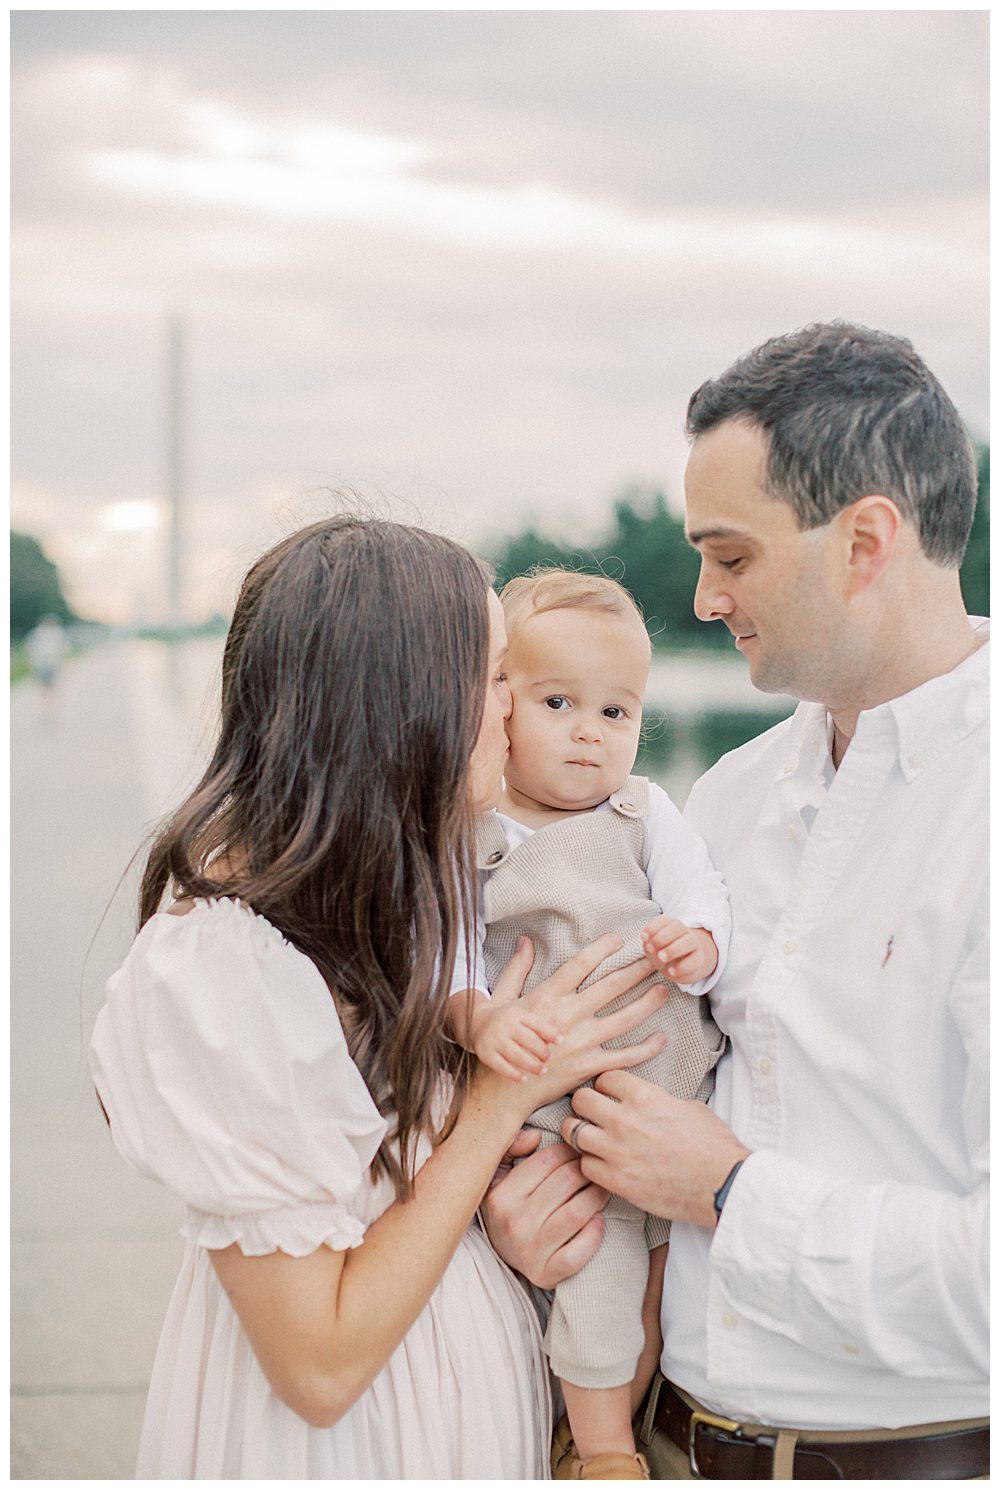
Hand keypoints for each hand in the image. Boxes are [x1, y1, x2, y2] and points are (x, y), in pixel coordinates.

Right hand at [469, 998, 561, 1083]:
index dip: (551, 1033)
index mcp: (516, 1014)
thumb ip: (538, 1026)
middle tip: (548, 1059)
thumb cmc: (506, 1022)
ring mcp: (494, 1039)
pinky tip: (525, 1079)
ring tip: (542, 1071)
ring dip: (532, 1066)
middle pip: (529, 1040)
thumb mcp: (520, 1017)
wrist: (476, 1023)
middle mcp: (505, 1025)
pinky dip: (515, 1075)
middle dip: (542, 1052)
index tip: (561, 1042)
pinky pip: (502, 1067)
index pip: (537, 1024)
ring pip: (517, 1056)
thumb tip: (559, 1040)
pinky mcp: (485, 1053)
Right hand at [481, 1138, 608, 1287]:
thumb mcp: (498, 1176)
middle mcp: (513, 1223)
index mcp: (501, 1196)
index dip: (569, 1150)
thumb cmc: (508, 1208)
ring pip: (578, 1212)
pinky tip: (597, 1220)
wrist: (502, 1258)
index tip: (579, 1151)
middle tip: (595, 1168)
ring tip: (602, 1189)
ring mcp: (530, 1251)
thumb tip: (535, 1137)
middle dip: (588, 1170)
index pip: (547, 1159)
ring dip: (598, 1195)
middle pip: (567, 1181)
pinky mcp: (547, 1274)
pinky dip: (595, 1232)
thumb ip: (511, 1147)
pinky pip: (580, 1250)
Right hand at [495, 934, 670, 1111]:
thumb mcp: (503, 1000)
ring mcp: (582, 1042)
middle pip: (611, 986)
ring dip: (648, 1003)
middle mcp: (569, 1016)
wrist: (503, 1087)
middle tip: (656, 959)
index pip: (580, 964)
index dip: (601, 948)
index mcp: (549, 996)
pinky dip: (646, 1048)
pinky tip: (661, 1039)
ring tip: (664, 990)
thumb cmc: (501, 1042)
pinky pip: (625, 1056)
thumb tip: (524, 940)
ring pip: (625, 1019)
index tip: (619, 939)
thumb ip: (517, 968)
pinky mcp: (589, 1066)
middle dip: (636, 970)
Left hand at [562, 1071, 749, 1229]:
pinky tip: (602, 1164)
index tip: (608, 1094)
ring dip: (581, 1134)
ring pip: (574, 1132)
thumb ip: (657, 1100)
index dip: (605, 1086)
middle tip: (590, 1114)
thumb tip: (645, 1102)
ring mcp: (618, 1151)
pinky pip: (585, 1165)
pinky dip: (590, 1164)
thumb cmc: (713, 1146)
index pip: (605, 1078)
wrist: (722, 1184)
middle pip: (581, 1100)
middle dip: (585, 1105)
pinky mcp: (617, 1180)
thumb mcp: (688, 1106)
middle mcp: (625, 1120)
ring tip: (590, 1138)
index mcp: (645, 1096)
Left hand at [641, 917, 717, 983]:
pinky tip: (671, 971)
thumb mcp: (653, 949)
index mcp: (671, 925)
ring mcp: (693, 944)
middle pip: (677, 927)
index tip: (643, 937)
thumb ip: (650, 945)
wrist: (682, 966)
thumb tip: (648, 945)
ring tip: (661, 957)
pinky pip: (694, 961)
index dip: (653, 927)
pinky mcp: (698, 959)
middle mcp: (684, 931)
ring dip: (673, 949)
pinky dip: (682, 966)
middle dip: (662, 937)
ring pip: (687, 942)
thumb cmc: (662, 953)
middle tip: (651, 948)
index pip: (664, 920)